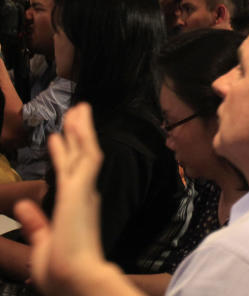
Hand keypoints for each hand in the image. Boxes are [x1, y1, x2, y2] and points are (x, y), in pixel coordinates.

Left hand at [14, 103, 112, 294]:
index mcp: (76, 209)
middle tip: (77, 111)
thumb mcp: (42, 244)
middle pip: (81, 157)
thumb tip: (23, 206)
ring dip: (82, 129)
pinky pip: (86, 157)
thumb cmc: (61, 271)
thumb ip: (35, 224)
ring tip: (79, 108)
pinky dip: (83, 138)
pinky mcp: (81, 190)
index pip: (70, 174)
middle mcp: (84, 196)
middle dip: (78, 133)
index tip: (57, 136)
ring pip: (86, 151)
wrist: (75, 280)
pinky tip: (77, 123)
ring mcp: (83, 191)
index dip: (64, 153)